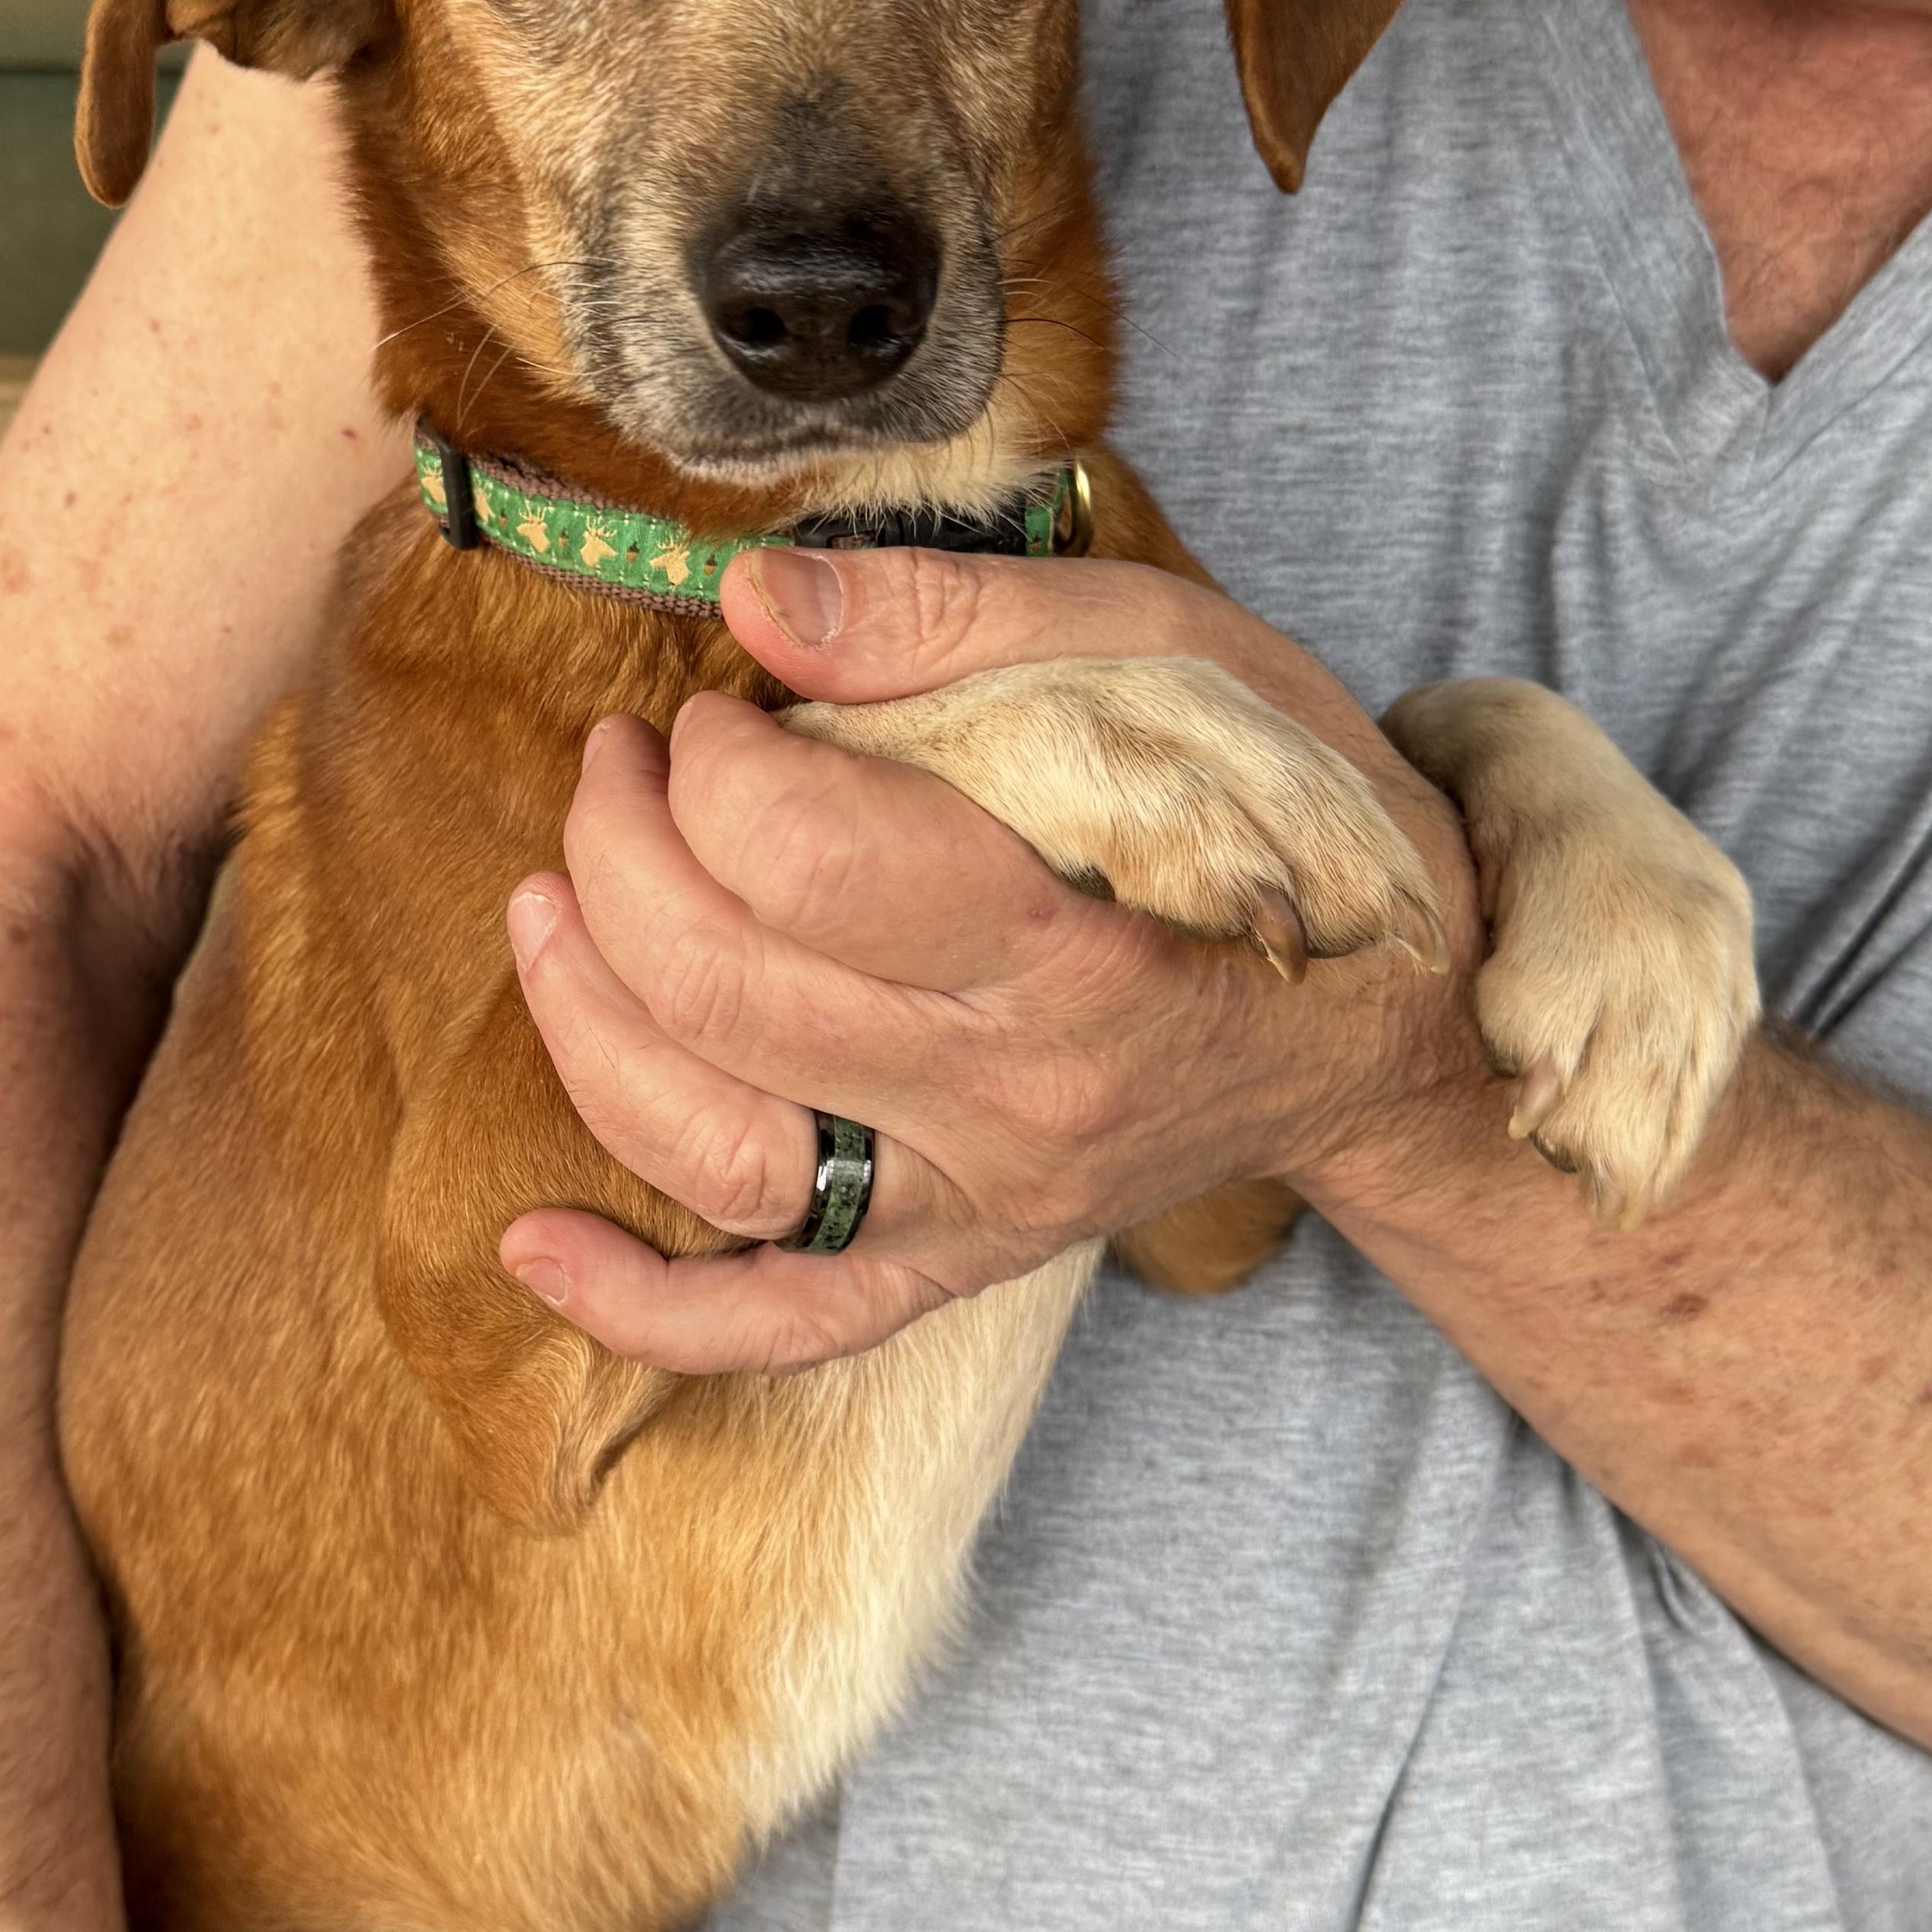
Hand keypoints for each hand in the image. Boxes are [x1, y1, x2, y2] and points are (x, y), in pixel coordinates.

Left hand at [498, 542, 1481, 1375]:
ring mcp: (979, 1208)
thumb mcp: (1177, 659)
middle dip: (622, 857)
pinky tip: (530, 1245)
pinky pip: (780, 1325)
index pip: (815, 868)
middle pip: (734, 1000)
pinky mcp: (952, 1264)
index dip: (716, 770)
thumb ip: (960, 617)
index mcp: (1079, 951)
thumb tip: (754, 606)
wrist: (1401, 1024)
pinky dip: (642, 1307)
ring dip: (584, 1026)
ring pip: (719, 1159)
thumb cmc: (1294, 819)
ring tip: (544, 905)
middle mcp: (1017, 1109)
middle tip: (621, 767)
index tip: (720, 715)